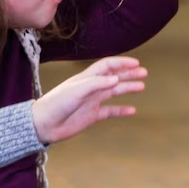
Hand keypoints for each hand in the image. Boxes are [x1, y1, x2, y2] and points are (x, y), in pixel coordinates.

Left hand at [31, 56, 146, 142]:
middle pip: (114, 77)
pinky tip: (132, 110)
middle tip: (144, 73)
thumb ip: (97, 83)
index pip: (107, 66)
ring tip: (141, 86)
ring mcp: (92, 101)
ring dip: (127, 88)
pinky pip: (110, 111)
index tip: (136, 63)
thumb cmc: (56, 104)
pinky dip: (121, 110)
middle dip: (129, 74)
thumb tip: (117, 78)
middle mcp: (91, 88)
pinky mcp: (92, 116)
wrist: (44, 124)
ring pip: (114, 92)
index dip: (121, 63)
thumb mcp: (77, 90)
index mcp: (86, 78)